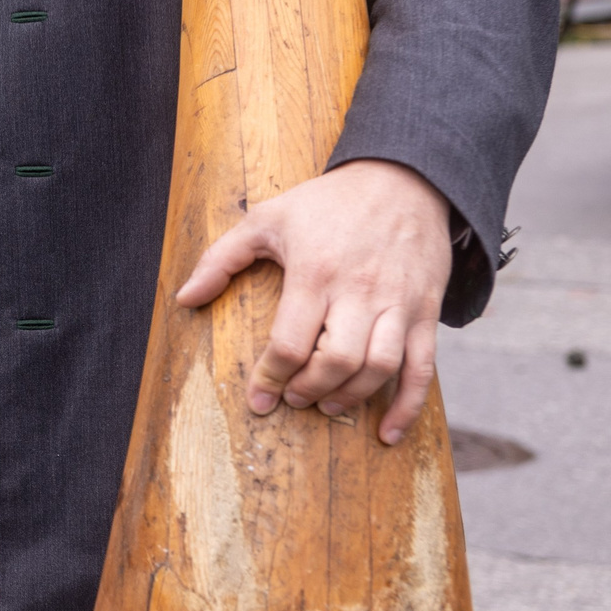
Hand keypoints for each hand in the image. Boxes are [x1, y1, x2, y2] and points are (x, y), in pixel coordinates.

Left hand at [175, 158, 452, 444]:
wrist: (403, 178)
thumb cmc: (326, 202)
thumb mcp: (265, 219)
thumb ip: (220, 260)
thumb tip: (184, 299)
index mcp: (314, 272)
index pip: (290, 343)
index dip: (270, 379)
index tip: (257, 400)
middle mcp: (359, 291)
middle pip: (336, 362)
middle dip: (309, 391)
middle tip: (294, 399)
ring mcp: (398, 303)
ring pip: (379, 368)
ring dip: (350, 398)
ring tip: (327, 405)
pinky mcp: (426, 310)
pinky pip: (422, 367)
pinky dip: (407, 406)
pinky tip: (388, 432)